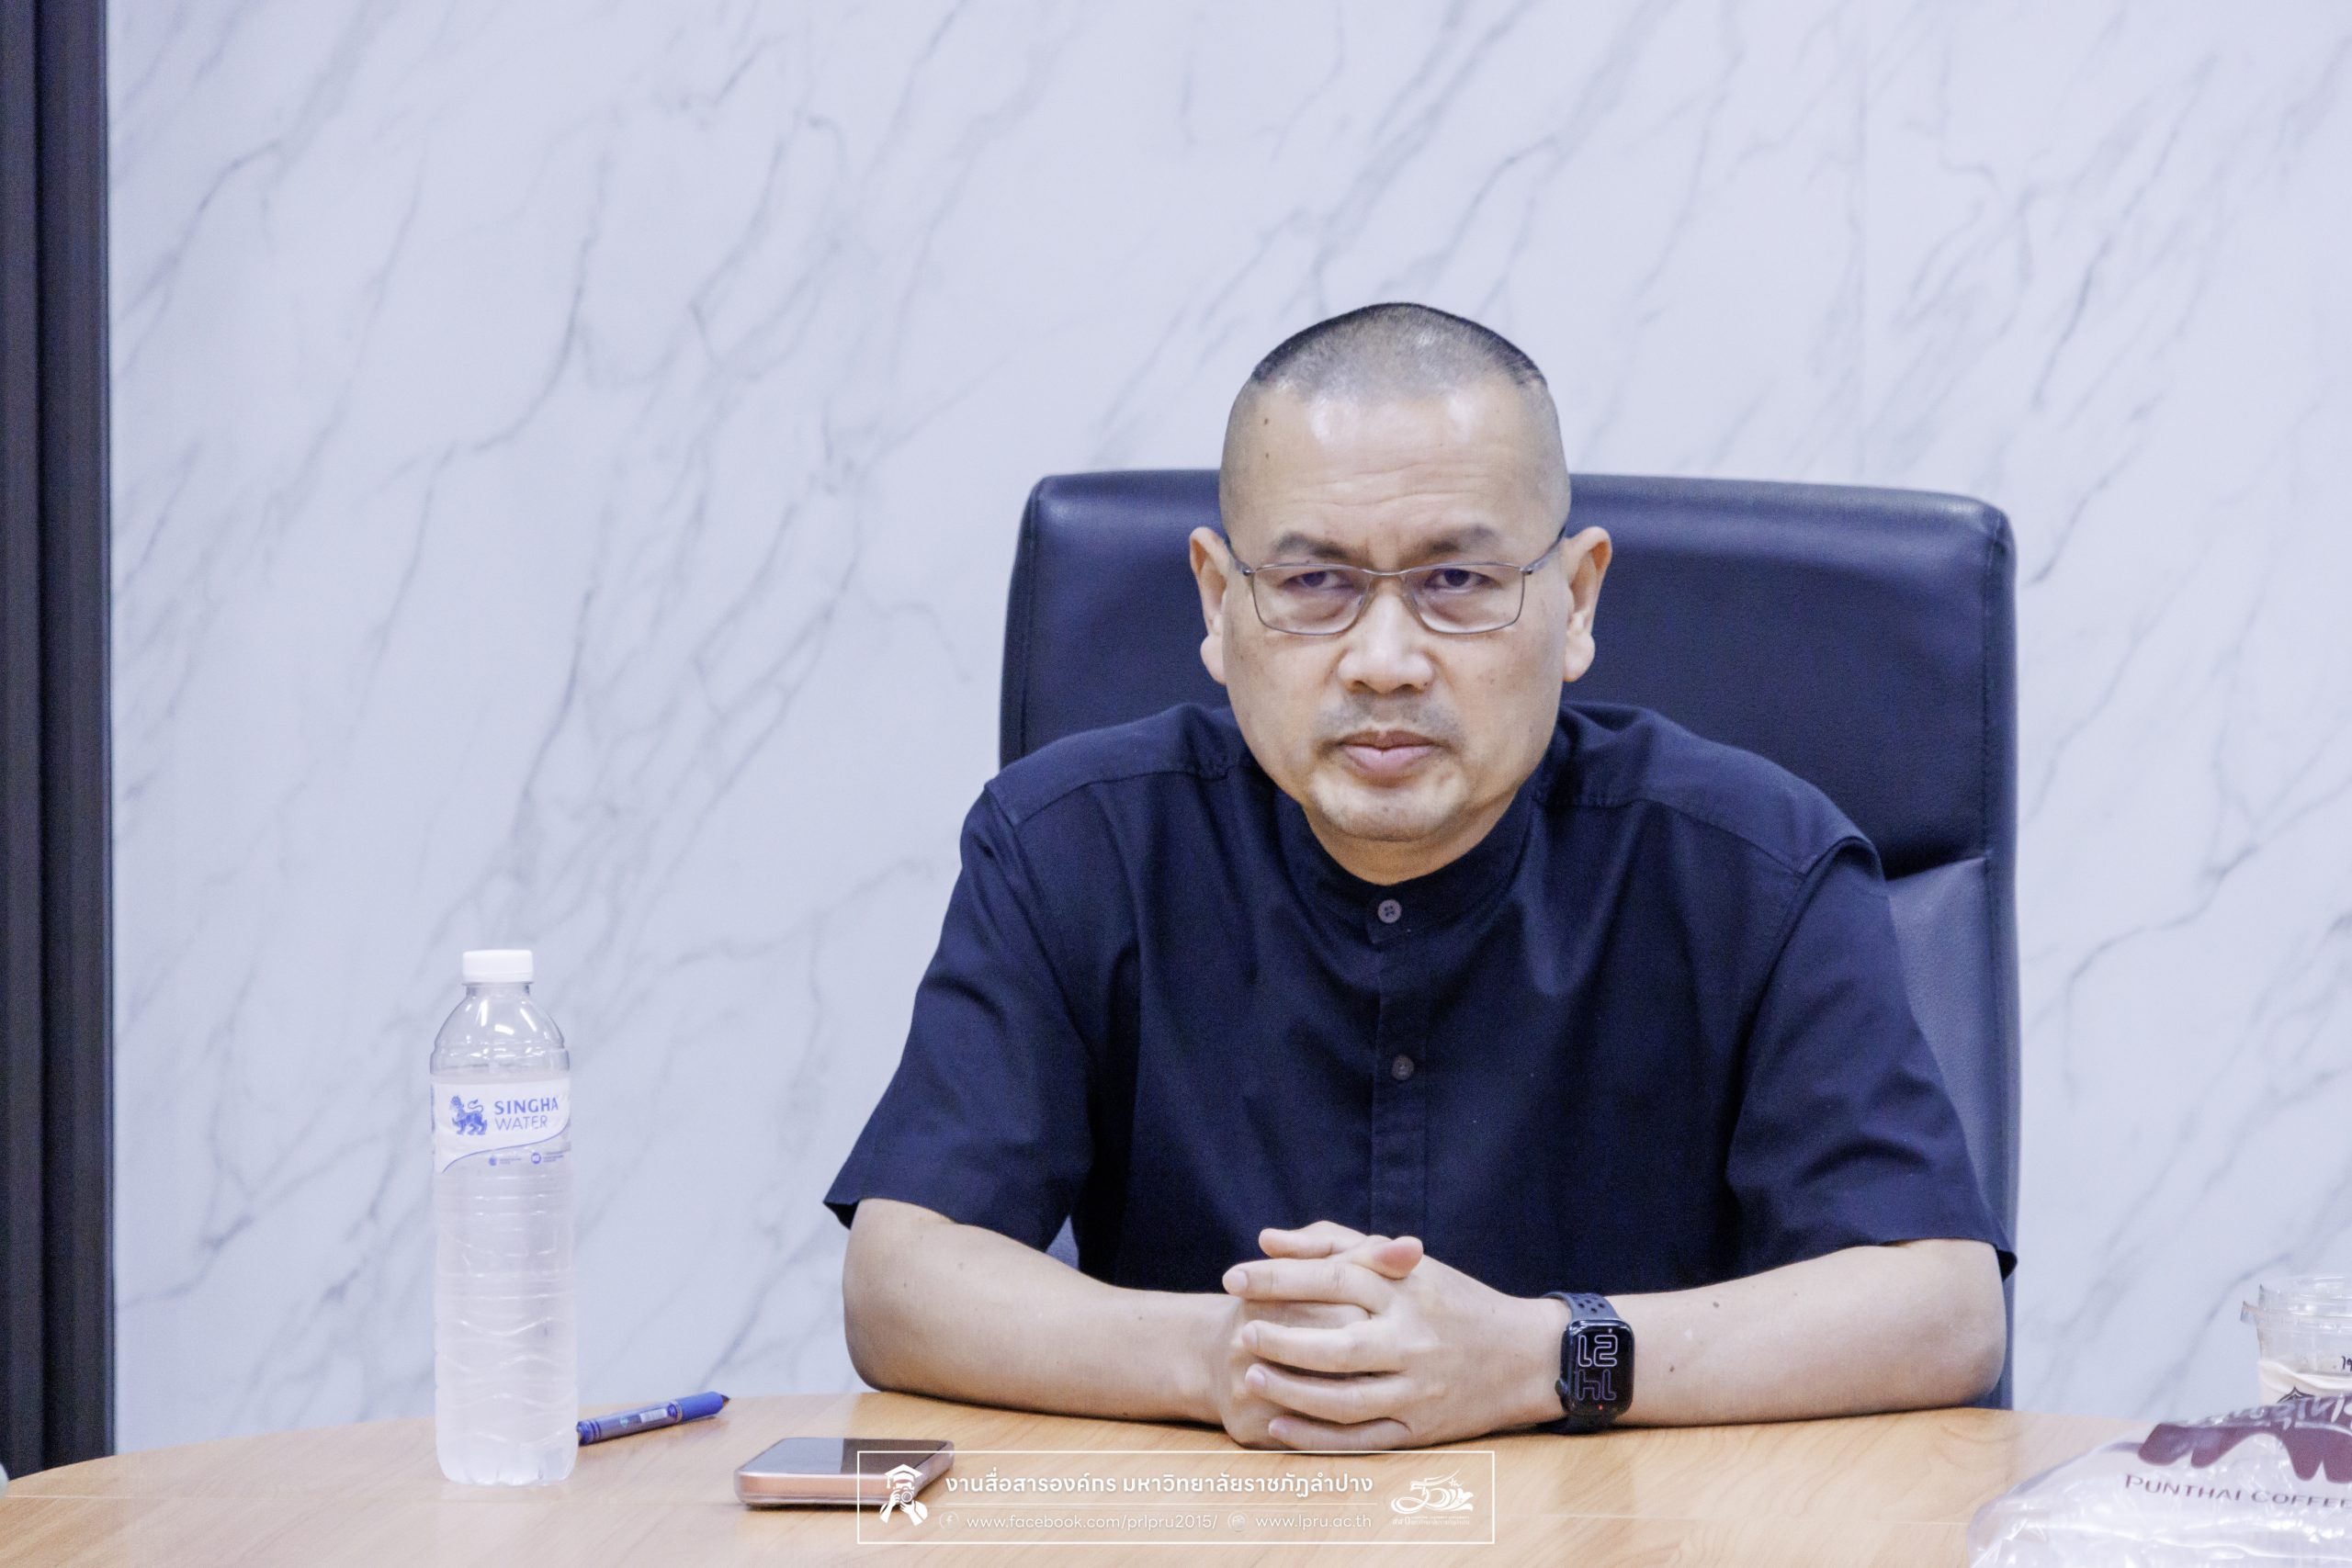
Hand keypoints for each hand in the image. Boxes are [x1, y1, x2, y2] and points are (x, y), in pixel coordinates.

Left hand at [1221, 1221, 1561, 1449]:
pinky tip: (1278, 1427)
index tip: (1234, 1276)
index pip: (1333, 1278)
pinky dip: (1317, 1438)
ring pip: (1346, 1400)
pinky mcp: (1422, 1431)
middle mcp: (1412, 1340)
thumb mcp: (1404, 1263)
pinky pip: (1362, 1440)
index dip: (1278, 1278)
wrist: (1523, 1356)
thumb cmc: (1451, 1300)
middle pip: (1336, 1345)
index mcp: (1406, 1291)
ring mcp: (1418, 1390)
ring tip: (1251, 1376)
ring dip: (1292, 1392)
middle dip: (1281, 1340)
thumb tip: (1265, 1240)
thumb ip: (1333, 1244)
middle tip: (1241, 1332)